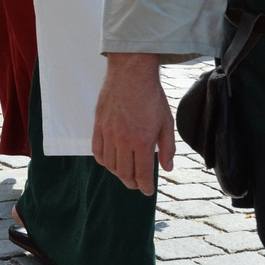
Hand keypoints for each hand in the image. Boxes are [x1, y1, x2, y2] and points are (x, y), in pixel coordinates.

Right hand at [91, 53, 173, 193]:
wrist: (131, 73)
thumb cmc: (151, 95)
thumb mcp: (166, 122)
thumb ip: (167, 148)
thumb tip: (167, 167)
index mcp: (142, 141)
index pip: (142, 173)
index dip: (145, 186)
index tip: (147, 191)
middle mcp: (123, 140)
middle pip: (124, 173)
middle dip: (132, 183)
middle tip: (137, 185)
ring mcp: (108, 133)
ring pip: (110, 165)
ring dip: (118, 173)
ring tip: (125, 173)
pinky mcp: (98, 125)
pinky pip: (97, 151)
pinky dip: (104, 161)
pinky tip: (110, 161)